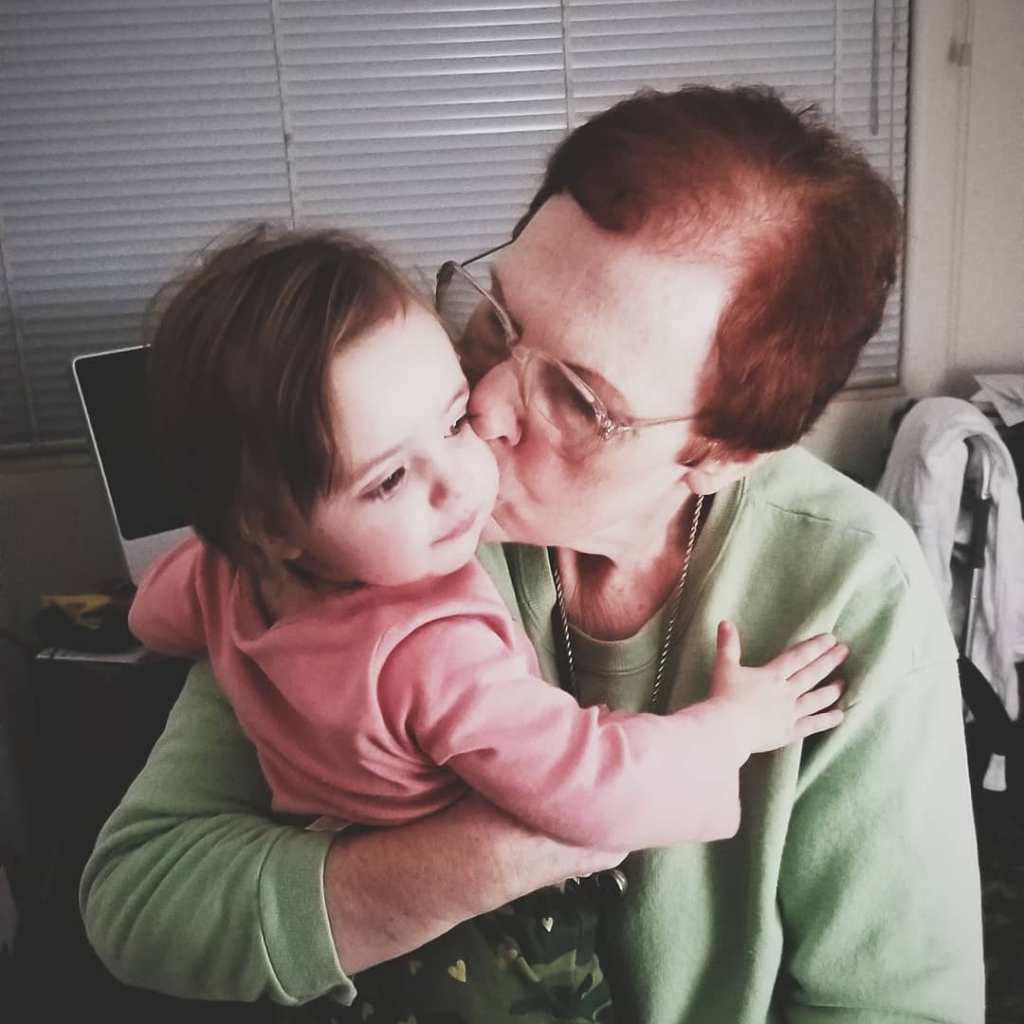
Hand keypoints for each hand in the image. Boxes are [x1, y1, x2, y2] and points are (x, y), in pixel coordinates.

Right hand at [709, 621, 845, 754]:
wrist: (727, 729)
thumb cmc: (724, 697)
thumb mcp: (725, 667)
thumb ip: (728, 645)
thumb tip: (725, 622)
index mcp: (772, 675)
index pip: (798, 657)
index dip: (815, 647)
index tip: (831, 639)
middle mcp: (786, 692)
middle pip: (812, 674)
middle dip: (829, 661)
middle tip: (844, 651)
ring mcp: (790, 713)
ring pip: (816, 699)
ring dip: (832, 690)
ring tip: (843, 682)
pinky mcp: (789, 732)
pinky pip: (812, 725)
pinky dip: (827, 720)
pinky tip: (840, 716)